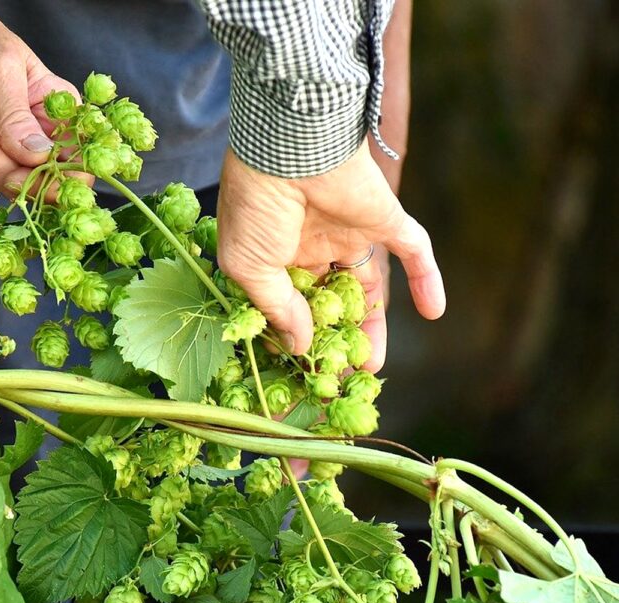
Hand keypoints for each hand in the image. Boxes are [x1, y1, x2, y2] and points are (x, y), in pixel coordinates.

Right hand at [216, 143, 444, 368]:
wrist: (290, 146)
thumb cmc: (256, 206)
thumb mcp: (249, 266)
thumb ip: (276, 308)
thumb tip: (300, 346)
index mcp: (272, 253)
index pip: (287, 302)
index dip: (293, 335)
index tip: (299, 369)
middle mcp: (311, 243)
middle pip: (329, 300)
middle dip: (332, 338)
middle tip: (337, 375)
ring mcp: (350, 231)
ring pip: (367, 287)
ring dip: (372, 326)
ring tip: (371, 367)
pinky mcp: (385, 218)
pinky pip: (414, 252)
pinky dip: (427, 279)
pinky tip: (434, 312)